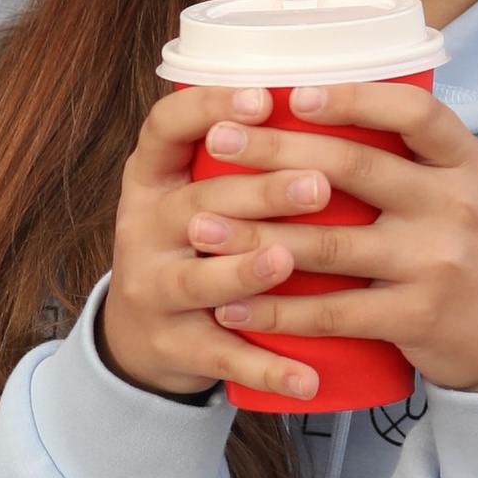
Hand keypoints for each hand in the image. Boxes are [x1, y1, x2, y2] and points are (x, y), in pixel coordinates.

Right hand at [97, 84, 340, 406]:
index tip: (261, 100)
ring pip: (198, 280)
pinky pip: (222, 356)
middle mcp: (142, 229)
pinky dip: (266, 367)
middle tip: (319, 184)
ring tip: (287, 261)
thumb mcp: (193, 192)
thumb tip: (335, 100)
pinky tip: (307, 378)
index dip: (208, 110)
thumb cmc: (194, 243)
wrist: (142, 336)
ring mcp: (152, 290)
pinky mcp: (173, 346)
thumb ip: (240, 159)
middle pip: (196, 203)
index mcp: (151, 179)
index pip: (164, 128)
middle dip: (258, 193)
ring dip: (244, 271)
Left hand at [203, 83, 477, 396]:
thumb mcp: (468, 193)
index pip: (415, 113)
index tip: (295, 92)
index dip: (354, 98)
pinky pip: (333, 312)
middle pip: (354, 168)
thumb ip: (413, 160)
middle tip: (218, 140)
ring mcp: (435, 264)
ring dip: (255, 234)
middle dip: (275, 152)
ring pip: (330, 244)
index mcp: (466, 164)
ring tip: (201, 225)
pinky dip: (277, 310)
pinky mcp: (416, 319)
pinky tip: (233, 307)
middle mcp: (454, 207)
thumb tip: (323, 109)